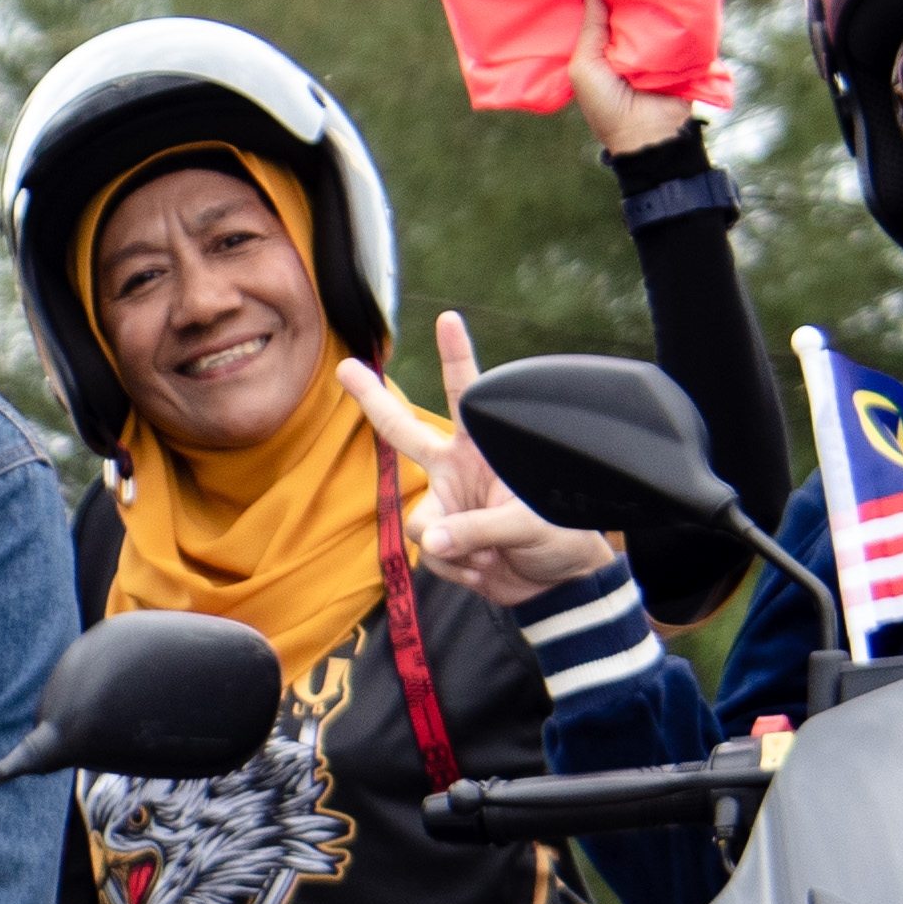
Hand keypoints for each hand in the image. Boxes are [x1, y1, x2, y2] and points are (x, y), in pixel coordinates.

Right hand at [363, 312, 623, 599]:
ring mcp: (446, 503)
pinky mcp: (440, 539)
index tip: (449, 320)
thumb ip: (474, 529)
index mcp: (487, 448)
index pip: (471, 398)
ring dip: (456, 547)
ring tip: (492, 554)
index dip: (457, 357)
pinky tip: (486, 568)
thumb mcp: (526, 525)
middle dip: (373, 400)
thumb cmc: (556, 536)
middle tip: (345, 369)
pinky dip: (459, 570)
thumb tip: (427, 539)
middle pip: (404, 431)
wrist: (554, 583)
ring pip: (421, 522)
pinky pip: (430, 554)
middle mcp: (458, 468)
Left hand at [562, 3, 689, 156]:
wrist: (650, 135)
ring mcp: (653, 43)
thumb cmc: (607, 106)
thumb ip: (589, 28)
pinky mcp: (677, 46)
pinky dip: (674, 8)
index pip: (600, 8)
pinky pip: (677, 21)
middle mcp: (626, 41)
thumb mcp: (585, 67)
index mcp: (601, 45)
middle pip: (627, 4)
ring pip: (652, 9)